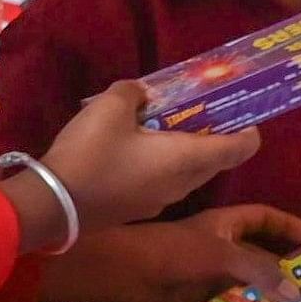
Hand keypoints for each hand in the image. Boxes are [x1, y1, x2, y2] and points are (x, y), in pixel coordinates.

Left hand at [40, 203, 300, 301]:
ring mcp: (203, 280)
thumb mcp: (216, 254)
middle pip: (258, 257)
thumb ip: (257, 269)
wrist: (111, 278)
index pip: (263, 219)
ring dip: (266, 301)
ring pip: (244, 289)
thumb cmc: (163, 253)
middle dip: (285, 270)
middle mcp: (215, 250)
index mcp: (221, 226)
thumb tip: (297, 289)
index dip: (289, 227)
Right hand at [43, 82, 260, 231]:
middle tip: (196, 109)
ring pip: (188, 174)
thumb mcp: (111, 106)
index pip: (239, 149)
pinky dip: (163, 165)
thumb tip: (141, 94)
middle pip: (214, 161)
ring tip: (163, 124)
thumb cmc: (92, 154)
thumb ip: (134, 92)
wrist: (53, 207)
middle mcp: (182, 184)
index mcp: (187, 159)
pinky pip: (164, 184)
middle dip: (212, 135)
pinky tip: (136, 148)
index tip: (240, 111)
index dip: (248, 130)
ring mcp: (159, 202)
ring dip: (185, 151)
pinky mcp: (137, 209)